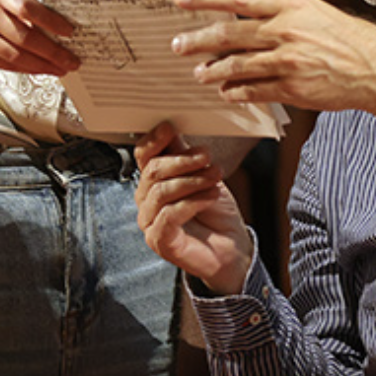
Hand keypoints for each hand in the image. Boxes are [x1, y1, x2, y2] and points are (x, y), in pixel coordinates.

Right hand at [0, 0, 79, 74]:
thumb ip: (29, 8)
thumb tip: (60, 31)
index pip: (28, 9)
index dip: (50, 22)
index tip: (69, 32)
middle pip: (24, 38)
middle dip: (52, 53)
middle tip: (70, 60)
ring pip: (15, 57)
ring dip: (42, 66)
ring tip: (60, 68)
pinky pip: (5, 65)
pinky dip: (26, 70)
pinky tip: (40, 69)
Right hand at [134, 122, 251, 294]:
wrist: (232, 248)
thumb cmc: (216, 212)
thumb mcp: (203, 175)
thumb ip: (184, 155)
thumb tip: (172, 129)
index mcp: (153, 181)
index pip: (143, 155)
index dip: (154, 140)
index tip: (170, 127)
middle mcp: (146, 200)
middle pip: (153, 171)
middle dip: (182, 161)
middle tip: (206, 157)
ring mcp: (149, 221)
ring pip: (162, 191)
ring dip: (192, 180)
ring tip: (215, 177)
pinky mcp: (158, 240)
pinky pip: (169, 215)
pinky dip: (193, 202)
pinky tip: (211, 197)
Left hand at [171, 0, 375, 143]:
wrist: (375, 68)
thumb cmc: (341, 35)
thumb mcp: (311, 9)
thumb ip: (275, 10)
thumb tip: (235, 12)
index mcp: (291, 4)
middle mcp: (287, 31)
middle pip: (229, 35)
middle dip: (197, 40)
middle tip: (177, 44)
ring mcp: (288, 62)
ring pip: (236, 66)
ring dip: (212, 70)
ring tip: (198, 72)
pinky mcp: (292, 89)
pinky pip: (253, 90)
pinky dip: (235, 91)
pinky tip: (226, 91)